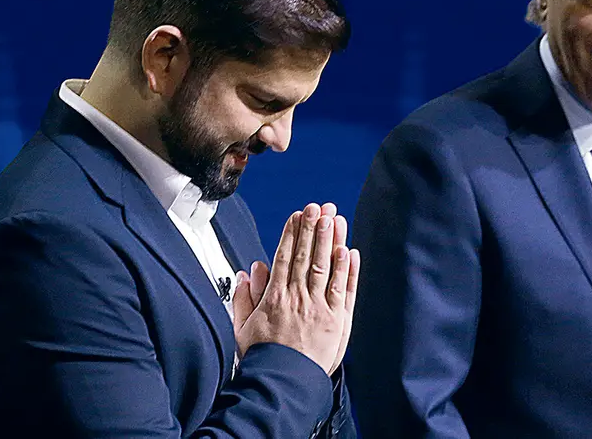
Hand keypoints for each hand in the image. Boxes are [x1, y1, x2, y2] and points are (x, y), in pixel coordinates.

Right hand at [233, 203, 360, 375]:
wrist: (283, 385)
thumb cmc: (263, 359)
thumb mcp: (242, 328)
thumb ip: (243, 299)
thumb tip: (248, 273)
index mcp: (275, 297)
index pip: (285, 256)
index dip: (293, 232)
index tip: (298, 214)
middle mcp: (298, 298)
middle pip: (308, 255)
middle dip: (313, 228)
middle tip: (319, 206)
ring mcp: (320, 308)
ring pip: (327, 267)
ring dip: (331, 240)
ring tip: (335, 218)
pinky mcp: (338, 321)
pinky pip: (344, 290)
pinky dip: (347, 270)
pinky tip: (349, 252)